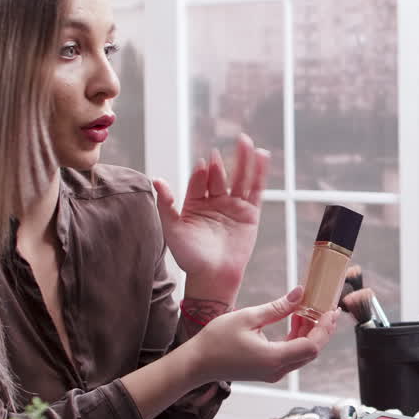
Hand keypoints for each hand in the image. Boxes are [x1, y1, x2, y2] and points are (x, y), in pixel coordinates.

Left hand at [152, 133, 269, 300]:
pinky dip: (259, 174)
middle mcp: (214, 202)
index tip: (203, 164)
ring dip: (243, 160)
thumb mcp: (173, 229)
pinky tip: (261, 157)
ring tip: (246, 141)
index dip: (202, 173)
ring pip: (239, 179)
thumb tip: (156, 179)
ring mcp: (233, 206)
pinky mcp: (250, 213)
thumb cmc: (190, 257)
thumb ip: (166, 204)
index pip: (199, 181)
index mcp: (195, 204)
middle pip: (220, 176)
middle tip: (220, 150)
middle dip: (221, 162)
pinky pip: (255, 190)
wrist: (213, 277)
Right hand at [187, 287, 336, 383]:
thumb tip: (300, 293)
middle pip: (311, 351)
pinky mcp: (268, 371)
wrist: (197, 363)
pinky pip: (291, 355)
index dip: (324, 329)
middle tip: (326, 307)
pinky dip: (297, 339)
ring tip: (309, 309)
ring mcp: (273, 372)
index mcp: (273, 358)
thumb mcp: (248, 317)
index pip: (312, 346)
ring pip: (302, 353)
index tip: (330, 311)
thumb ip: (277, 307)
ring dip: (309, 332)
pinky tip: (295, 320)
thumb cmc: (216, 340)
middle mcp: (277, 370)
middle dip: (321, 329)